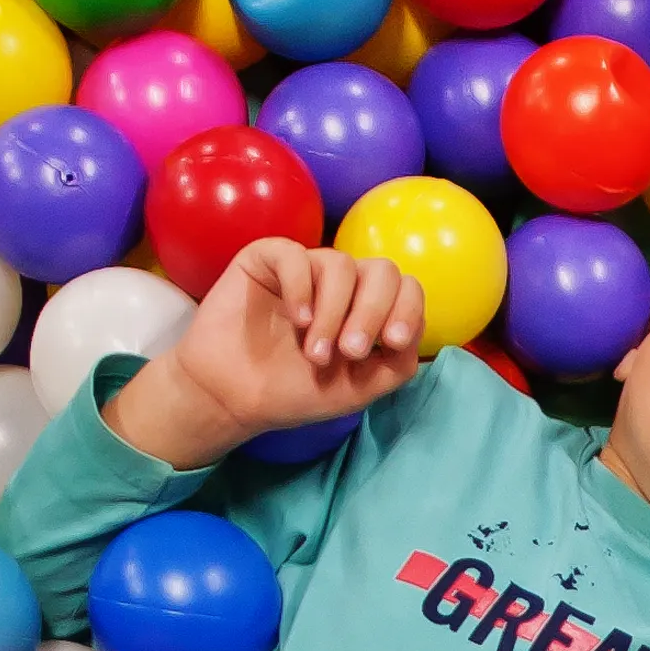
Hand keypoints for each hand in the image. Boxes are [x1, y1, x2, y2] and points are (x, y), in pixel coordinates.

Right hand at [106, 239, 426, 466]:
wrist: (234, 395)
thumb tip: (415, 333)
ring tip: (314, 353)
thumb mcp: (358, 389)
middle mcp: (344, 283)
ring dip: (333, 313)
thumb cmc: (295, 390)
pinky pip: (295, 255)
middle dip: (373, 312)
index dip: (407, 311)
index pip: (406, 290)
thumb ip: (398, 364)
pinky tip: (298, 321)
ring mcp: (308, 268)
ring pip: (341, 266)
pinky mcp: (269, 258)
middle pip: (382, 271)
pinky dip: (302, 288)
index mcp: (369, 308)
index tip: (390, 344)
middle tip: (349, 352)